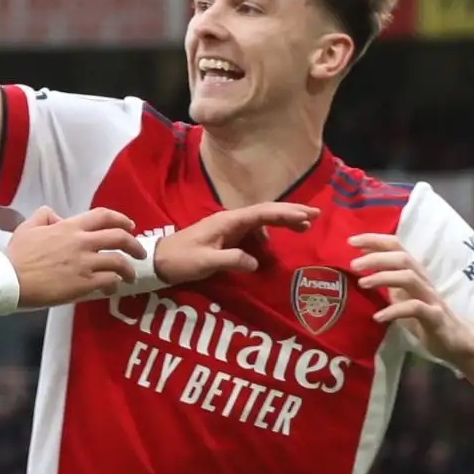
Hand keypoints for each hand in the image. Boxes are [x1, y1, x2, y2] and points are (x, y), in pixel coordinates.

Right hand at [7, 207, 144, 307]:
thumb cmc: (17, 254)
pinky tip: (112, 287)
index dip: (121, 219)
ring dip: (129, 269)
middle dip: (135, 244)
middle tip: (140, 252)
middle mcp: (81, 242)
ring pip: (118, 262)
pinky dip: (115, 283)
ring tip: (131, 276)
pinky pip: (108, 281)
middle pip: (119, 237)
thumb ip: (44, 216)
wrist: (10, 279)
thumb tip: (57, 217)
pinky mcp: (82, 284)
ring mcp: (84, 264)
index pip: (103, 216)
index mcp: (69, 227)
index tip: (130, 225)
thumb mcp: (28, 226)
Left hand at [154, 203, 318, 284]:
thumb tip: (257, 261)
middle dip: (290, 212)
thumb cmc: (180, 259)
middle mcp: (230, 220)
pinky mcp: (225, 238)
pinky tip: (271, 245)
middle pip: (265, 211)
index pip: (262, 212)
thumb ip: (231, 259)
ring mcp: (228, 228)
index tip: (307, 215)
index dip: (286, 213)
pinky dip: (267, 234)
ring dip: (281, 222)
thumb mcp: (205, 261)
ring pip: (260, 220)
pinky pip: (252, 232)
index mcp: (228, 221)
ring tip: (302, 228)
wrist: (159, 261)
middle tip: (314, 216)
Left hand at [348, 233, 473, 362]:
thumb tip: (362, 263)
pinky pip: (416, 308)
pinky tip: (378, 317)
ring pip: (409, 278)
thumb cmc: (424, 316)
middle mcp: (423, 280)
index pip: (396, 246)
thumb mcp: (401, 295)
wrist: (455, 341)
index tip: (351, 241)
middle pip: (402, 259)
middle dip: (376, 258)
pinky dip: (394, 311)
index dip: (375, 240)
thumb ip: (386, 279)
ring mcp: (431, 298)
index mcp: (414, 272)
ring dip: (383, 278)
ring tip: (362, 283)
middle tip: (353, 264)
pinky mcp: (436, 317)